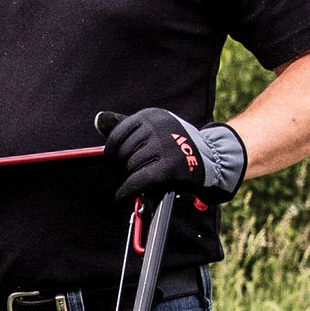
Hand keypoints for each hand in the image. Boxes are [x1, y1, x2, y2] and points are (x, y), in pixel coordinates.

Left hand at [99, 108, 245, 204]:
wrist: (210, 157)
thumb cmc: (175, 145)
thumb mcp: (153, 129)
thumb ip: (125, 126)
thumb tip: (99, 119)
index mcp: (151, 115)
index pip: (116, 135)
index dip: (111, 154)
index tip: (114, 164)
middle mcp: (157, 127)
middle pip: (122, 153)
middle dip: (120, 168)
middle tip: (126, 176)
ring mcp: (164, 145)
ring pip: (130, 167)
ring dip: (128, 179)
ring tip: (135, 182)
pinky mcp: (169, 166)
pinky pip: (138, 180)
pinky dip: (128, 189)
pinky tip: (123, 195)